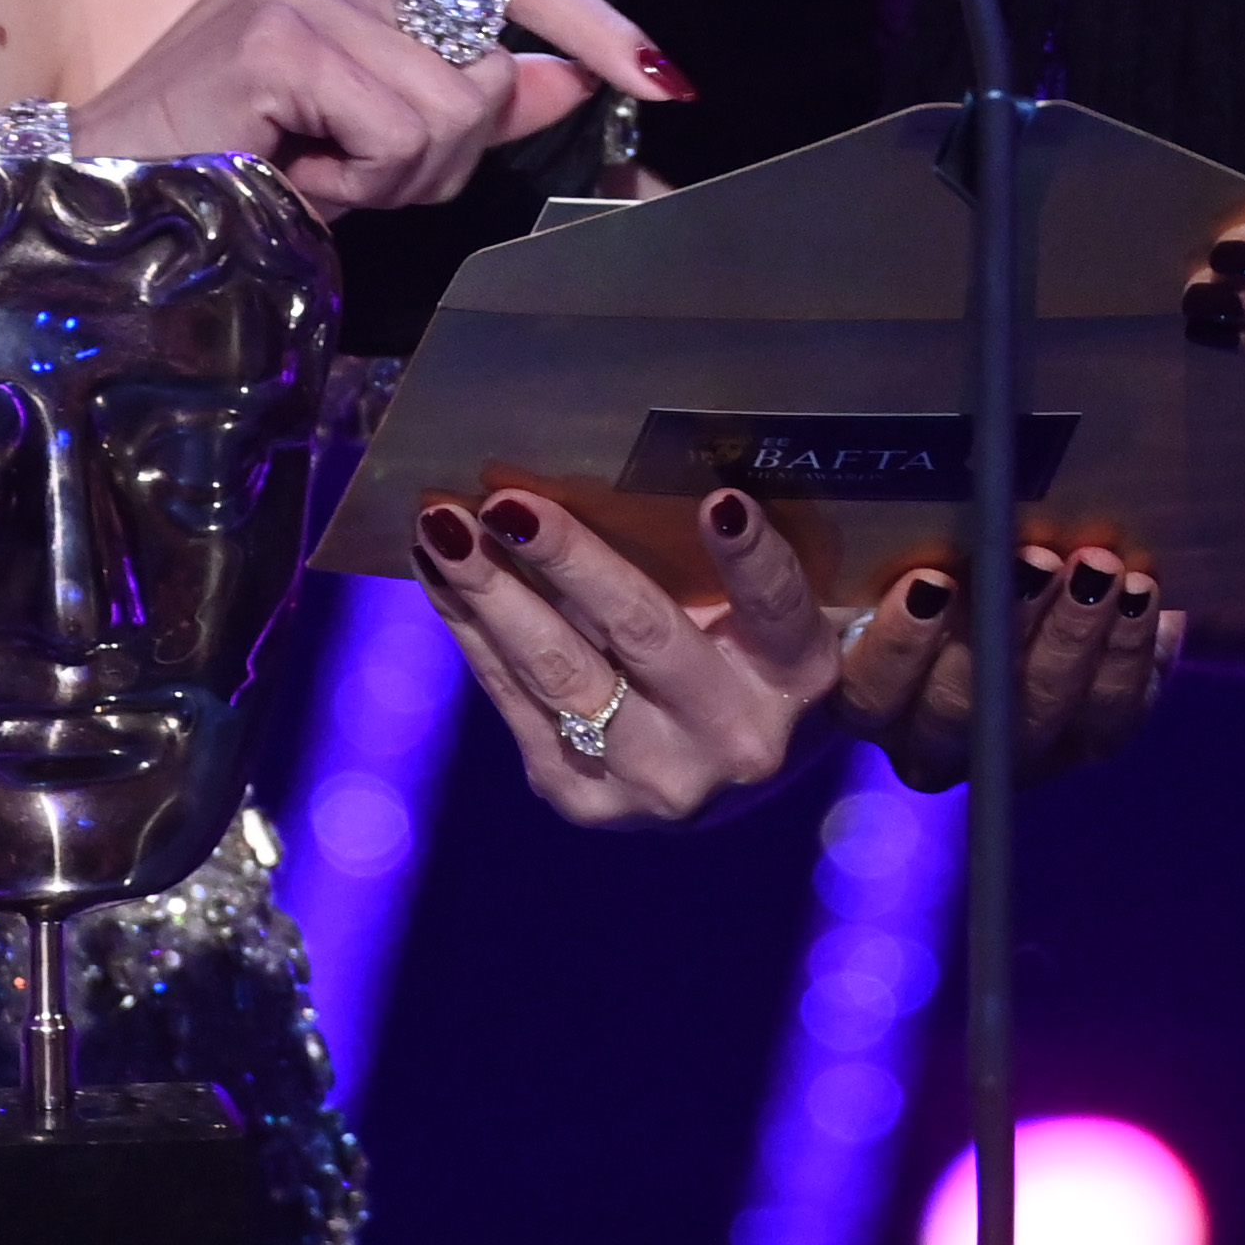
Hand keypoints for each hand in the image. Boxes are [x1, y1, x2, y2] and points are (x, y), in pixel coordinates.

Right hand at [73, 0, 682, 213]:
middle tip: (352, 174)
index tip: (665, 80)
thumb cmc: (228, 167)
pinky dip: (358, 183)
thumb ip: (471, 101)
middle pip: (491, 64)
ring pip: (455, 108)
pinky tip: (291, 175)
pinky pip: (400, 130)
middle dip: (442, 155)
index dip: (591, 24)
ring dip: (395, 177)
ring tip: (312, 175)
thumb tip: (573, 80)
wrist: (94, 194)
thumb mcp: (368, 133)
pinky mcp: (281, 33)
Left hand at [412, 489, 1174, 823]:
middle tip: (514, 500)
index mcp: (805, 683)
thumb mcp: (792, 612)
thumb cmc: (758, 654)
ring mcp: (653, 779)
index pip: (784, 612)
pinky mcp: (581, 796)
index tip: (724, 500)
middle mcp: (735, 740)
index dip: (755, 562)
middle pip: (646, 633)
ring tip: (446, 520)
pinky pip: (513, 699)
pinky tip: (439, 565)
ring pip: (560, 671)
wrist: (723, 779)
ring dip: (493, 591)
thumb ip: (775, 550)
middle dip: (572, 561)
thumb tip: (736, 448)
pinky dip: (471, 625)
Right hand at [832, 533, 1176, 793]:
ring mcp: (1014, 747)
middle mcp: (935, 739)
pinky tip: (1142, 594)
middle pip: (958, 712)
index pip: (868, 693)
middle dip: (1001, 630)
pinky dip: (1128, 653)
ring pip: (1038, 713)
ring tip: (1097, 565)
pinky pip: (1111, 715)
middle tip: (1033, 557)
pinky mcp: (1086, 740)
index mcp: (872, 695)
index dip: (899, 646)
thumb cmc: (937, 542)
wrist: (1037, 566)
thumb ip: (857, 527)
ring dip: (1070, 636)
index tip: (931, 577)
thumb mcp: (887, 536)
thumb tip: (797, 492)